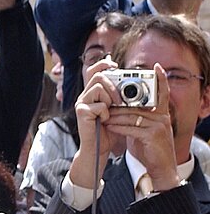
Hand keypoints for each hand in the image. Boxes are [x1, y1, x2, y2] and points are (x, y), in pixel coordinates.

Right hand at [69, 60, 119, 187]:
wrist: (98, 149)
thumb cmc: (108, 130)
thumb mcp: (116, 110)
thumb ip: (119, 96)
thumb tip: (132, 82)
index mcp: (91, 93)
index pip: (93, 70)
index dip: (103, 64)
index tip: (115, 65)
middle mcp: (84, 96)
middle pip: (98, 76)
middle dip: (113, 85)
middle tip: (120, 98)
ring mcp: (81, 103)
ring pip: (98, 87)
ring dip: (110, 97)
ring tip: (113, 109)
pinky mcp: (82, 112)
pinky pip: (99, 105)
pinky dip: (106, 113)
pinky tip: (104, 121)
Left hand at [105, 64, 179, 190]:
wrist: (160, 170)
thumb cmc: (150, 150)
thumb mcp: (144, 131)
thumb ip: (138, 118)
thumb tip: (122, 108)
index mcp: (162, 114)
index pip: (163, 93)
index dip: (161, 79)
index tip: (156, 66)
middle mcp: (162, 117)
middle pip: (138, 105)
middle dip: (119, 104)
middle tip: (105, 101)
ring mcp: (158, 126)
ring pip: (132, 116)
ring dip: (115, 116)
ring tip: (103, 116)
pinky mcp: (152, 135)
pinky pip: (131, 127)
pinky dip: (118, 127)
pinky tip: (109, 126)